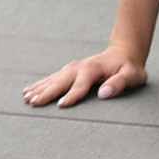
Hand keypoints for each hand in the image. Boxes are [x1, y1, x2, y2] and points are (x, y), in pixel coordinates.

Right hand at [24, 47, 144, 108]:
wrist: (124, 53)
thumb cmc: (129, 68)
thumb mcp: (132, 75)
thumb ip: (119, 83)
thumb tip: (105, 93)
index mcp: (93, 69)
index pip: (81, 84)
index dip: (72, 95)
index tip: (61, 105)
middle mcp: (79, 67)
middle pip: (61, 81)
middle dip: (47, 92)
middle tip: (34, 102)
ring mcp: (73, 68)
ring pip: (53, 79)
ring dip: (40, 88)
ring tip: (27, 97)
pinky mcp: (70, 71)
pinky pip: (52, 78)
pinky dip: (41, 84)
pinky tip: (30, 90)